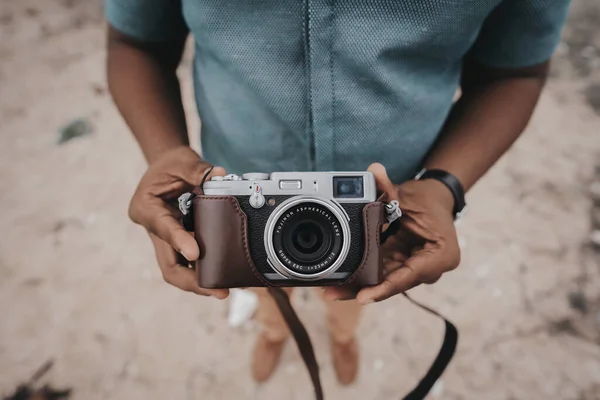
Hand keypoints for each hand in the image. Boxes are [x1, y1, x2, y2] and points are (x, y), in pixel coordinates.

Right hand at [128, 146, 228, 297]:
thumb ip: (198, 169)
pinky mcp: (177, 243)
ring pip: (177, 269)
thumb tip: (219, 175)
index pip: (163, 228)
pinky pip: (189, 263)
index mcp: (146, 208)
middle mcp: (152, 228)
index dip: (179, 241)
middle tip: (218, 291)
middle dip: (192, 282)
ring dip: (199, 282)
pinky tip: (223, 276)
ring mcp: (164, 240)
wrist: (165, 167)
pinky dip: (204, 271)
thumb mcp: (181, 160)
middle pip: (167, 265)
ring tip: (223, 289)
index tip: (196, 253)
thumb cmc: (171, 164)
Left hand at [324, 163, 459, 303]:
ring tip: (330, 289)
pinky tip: (338, 280)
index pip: (408, 276)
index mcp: (440, 256)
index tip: (364, 296)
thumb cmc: (428, 201)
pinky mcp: (399, 266)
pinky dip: (361, 275)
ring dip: (357, 285)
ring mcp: (413, 269)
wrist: (435, 201)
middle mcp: (429, 269)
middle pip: (391, 284)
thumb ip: (390, 187)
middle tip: (333, 293)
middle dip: (362, 289)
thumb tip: (374, 170)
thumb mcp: (408, 195)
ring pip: (382, 282)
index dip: (384, 287)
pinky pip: (379, 273)